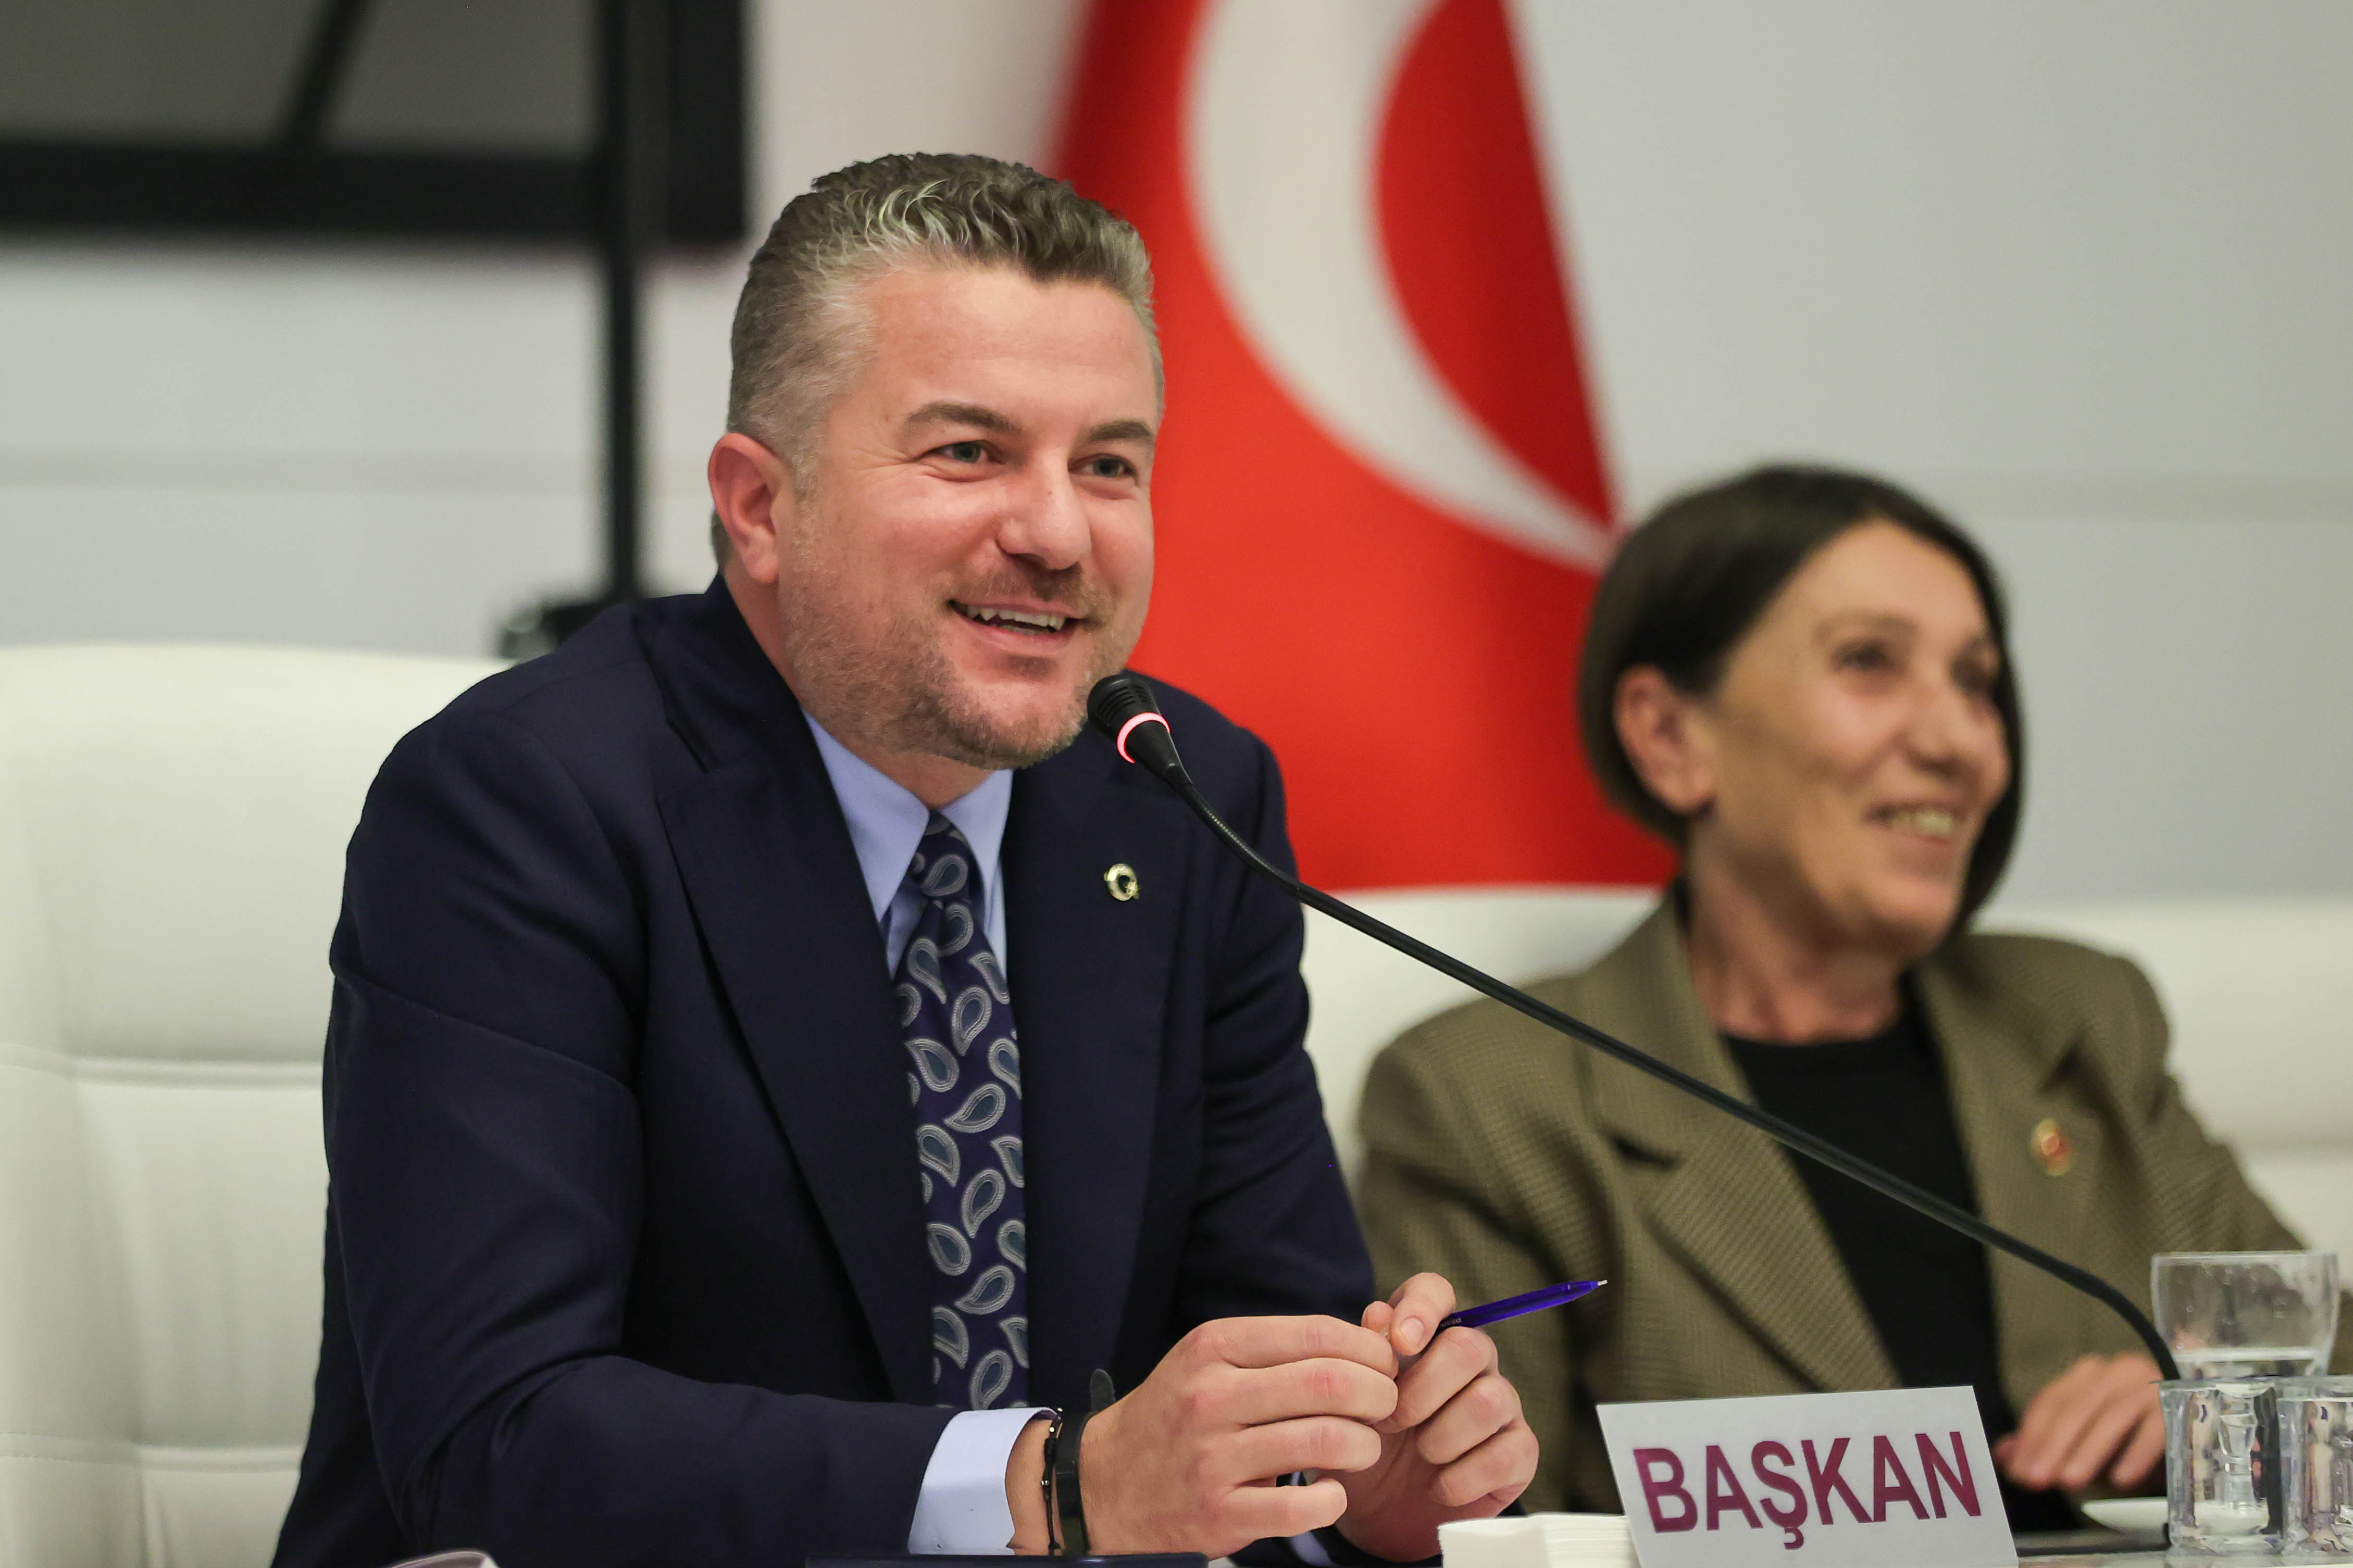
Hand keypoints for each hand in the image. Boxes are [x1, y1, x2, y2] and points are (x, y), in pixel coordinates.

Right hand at [1064, 1315, 1402, 1557]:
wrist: (1105, 1483)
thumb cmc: (1177, 1415)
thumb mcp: (1211, 1362)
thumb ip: (1279, 1350)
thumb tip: (1369, 1337)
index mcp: (1213, 1348)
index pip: (1316, 1334)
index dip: (1366, 1349)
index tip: (1383, 1365)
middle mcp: (1210, 1397)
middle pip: (1330, 1383)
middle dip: (1378, 1394)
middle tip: (1387, 1406)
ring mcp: (1213, 1458)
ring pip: (1325, 1440)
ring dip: (1364, 1445)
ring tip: (1364, 1447)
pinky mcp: (1220, 1514)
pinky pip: (1303, 1507)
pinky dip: (1333, 1499)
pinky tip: (1331, 1491)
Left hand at [1333, 1274, 1537, 1561]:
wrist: (1378, 1515)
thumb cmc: (1364, 1444)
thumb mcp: (1347, 1405)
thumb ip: (1360, 1358)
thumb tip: (1378, 1315)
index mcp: (1426, 1338)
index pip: (1436, 1292)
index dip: (1422, 1308)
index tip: (1400, 1343)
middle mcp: (1472, 1363)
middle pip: (1470, 1346)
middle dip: (1423, 1388)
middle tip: (1390, 1422)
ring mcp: (1502, 1407)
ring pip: (1490, 1400)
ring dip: (1442, 1435)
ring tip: (1418, 1455)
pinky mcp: (1518, 1453)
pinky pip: (1505, 1455)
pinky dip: (1462, 1477)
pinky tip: (1438, 1487)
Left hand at [1994, 1353, 2164, 1493]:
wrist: (2192, 1423)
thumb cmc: (2131, 1435)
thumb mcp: (2086, 1439)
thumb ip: (2046, 1444)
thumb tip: (2006, 1456)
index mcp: (2087, 1375)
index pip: (2050, 1402)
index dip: (2031, 1437)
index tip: (2019, 1471)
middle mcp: (2116, 1373)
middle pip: (2076, 1408)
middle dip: (2053, 1445)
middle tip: (2038, 1479)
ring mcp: (2150, 1386)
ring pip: (2112, 1416)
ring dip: (2088, 1451)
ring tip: (2070, 1481)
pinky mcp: (2180, 1407)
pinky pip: (2155, 1431)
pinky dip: (2136, 1455)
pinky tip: (2121, 1479)